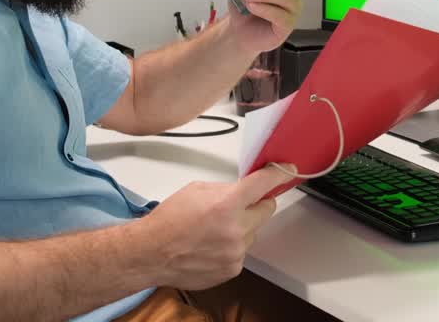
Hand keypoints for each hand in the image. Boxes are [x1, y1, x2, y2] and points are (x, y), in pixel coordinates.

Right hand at [137, 165, 294, 290]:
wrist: (151, 253)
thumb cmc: (168, 221)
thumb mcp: (197, 190)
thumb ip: (226, 189)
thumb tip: (243, 189)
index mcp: (227, 204)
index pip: (263, 184)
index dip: (278, 175)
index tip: (288, 170)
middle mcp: (236, 230)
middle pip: (266, 209)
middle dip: (257, 204)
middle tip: (240, 204)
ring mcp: (236, 252)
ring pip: (253, 232)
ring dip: (242, 228)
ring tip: (214, 230)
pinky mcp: (233, 269)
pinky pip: (242, 252)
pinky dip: (232, 246)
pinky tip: (211, 245)